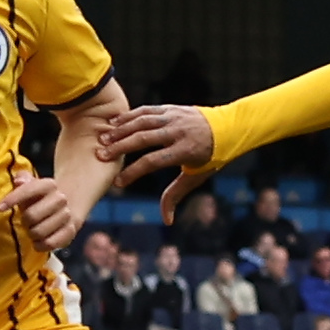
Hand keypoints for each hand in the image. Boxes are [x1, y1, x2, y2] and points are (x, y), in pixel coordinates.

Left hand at [0, 165, 81, 251]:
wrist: (69, 206)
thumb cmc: (40, 198)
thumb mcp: (31, 187)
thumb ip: (23, 181)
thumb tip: (18, 181)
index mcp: (48, 185)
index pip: (29, 190)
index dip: (13, 199)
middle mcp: (60, 198)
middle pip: (31, 216)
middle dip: (24, 222)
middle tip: (26, 222)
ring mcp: (67, 215)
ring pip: (39, 232)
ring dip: (31, 234)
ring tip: (33, 231)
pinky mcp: (70, 231)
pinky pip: (50, 243)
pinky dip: (40, 245)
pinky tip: (38, 242)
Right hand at [98, 104, 218, 221]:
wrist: (227, 127)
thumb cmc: (210, 158)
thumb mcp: (195, 177)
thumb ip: (176, 195)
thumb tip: (167, 221)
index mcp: (185, 150)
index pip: (153, 161)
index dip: (134, 172)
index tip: (118, 182)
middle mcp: (178, 132)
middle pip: (143, 138)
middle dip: (120, 147)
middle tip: (101, 156)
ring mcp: (174, 117)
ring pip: (143, 121)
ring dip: (121, 130)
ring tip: (103, 139)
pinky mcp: (171, 109)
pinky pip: (146, 111)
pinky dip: (129, 116)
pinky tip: (114, 124)